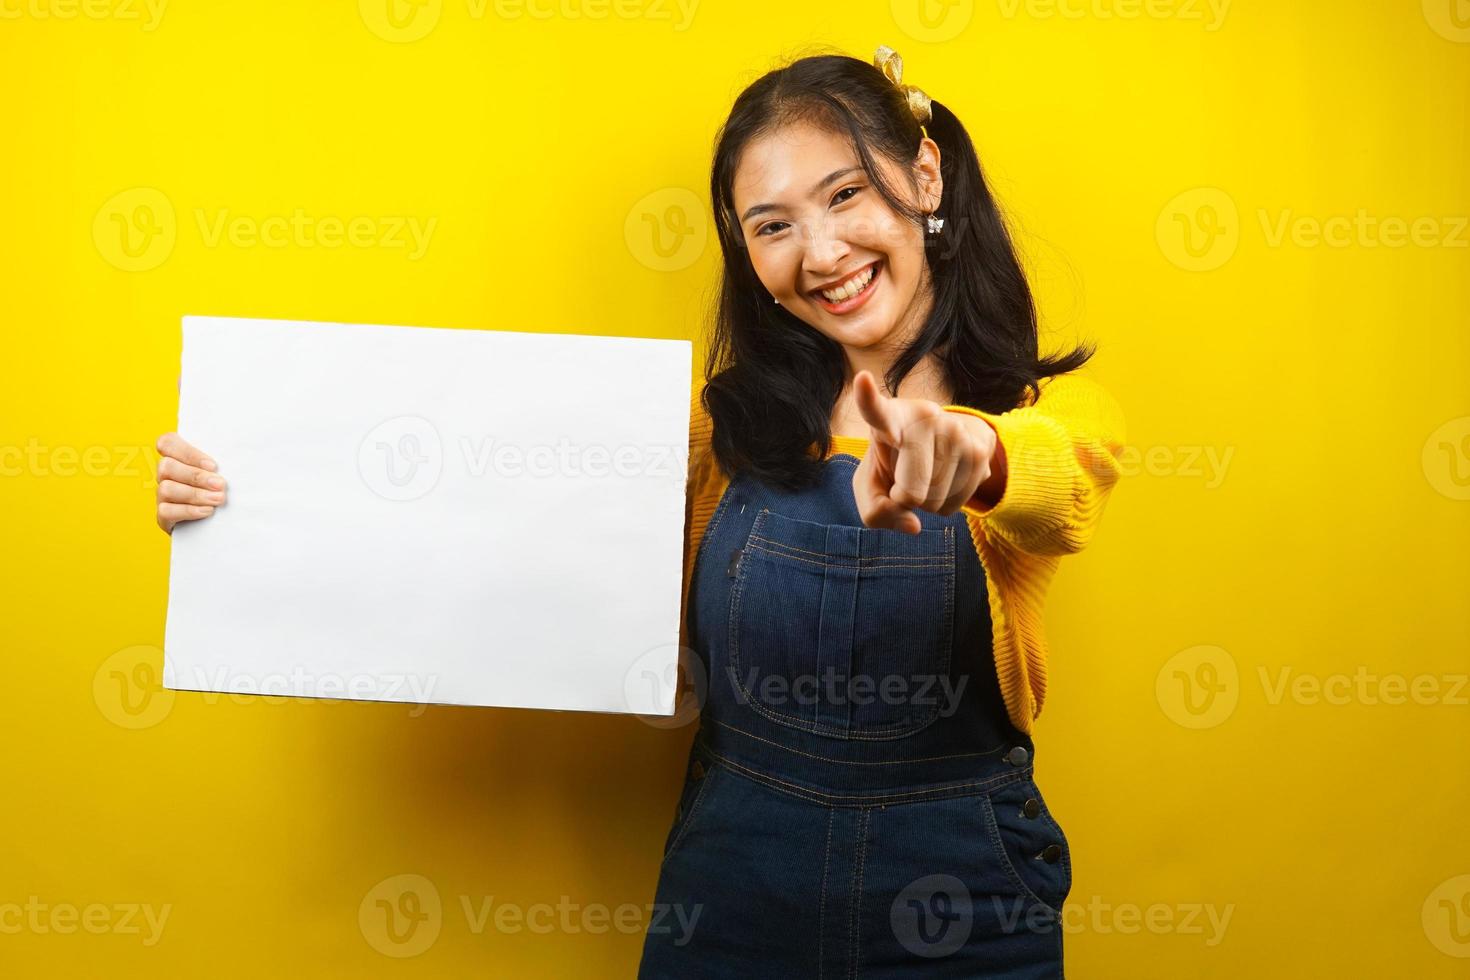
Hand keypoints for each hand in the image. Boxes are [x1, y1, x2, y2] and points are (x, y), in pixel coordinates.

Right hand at [155, 432, 225, 533]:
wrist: (220, 521)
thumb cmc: (222, 488)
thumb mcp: (221, 472)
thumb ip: (219, 463)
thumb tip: (235, 458)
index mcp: (176, 457)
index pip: (167, 442)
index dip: (188, 452)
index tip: (213, 465)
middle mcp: (165, 474)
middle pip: (166, 466)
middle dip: (196, 476)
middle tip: (220, 484)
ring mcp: (162, 495)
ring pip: (166, 488)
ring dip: (195, 494)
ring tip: (218, 499)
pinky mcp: (163, 516)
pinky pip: (166, 511)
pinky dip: (189, 511)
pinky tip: (207, 511)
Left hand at [850, 370, 997, 534]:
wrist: (941, 444)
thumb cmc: (894, 465)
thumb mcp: (871, 486)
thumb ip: (875, 510)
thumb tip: (914, 525)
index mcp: (889, 417)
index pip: (875, 409)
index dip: (867, 399)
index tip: (862, 381)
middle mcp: (924, 416)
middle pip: (910, 493)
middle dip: (905, 500)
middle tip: (905, 479)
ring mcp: (956, 430)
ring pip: (935, 501)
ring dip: (927, 503)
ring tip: (926, 475)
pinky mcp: (981, 449)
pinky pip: (956, 505)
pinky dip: (944, 506)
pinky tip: (944, 481)